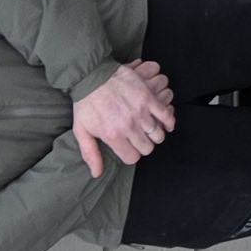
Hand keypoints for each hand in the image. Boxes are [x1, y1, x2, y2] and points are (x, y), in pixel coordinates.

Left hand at [71, 59, 177, 176]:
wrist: (93, 76)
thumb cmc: (86, 103)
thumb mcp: (82, 130)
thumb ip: (90, 154)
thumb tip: (96, 174)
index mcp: (113, 135)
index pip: (132, 158)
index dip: (132, 155)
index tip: (130, 149)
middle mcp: (128, 126)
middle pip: (147, 148)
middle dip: (144, 146)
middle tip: (140, 139)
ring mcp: (140, 111)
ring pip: (158, 135)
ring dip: (156, 135)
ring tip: (150, 131)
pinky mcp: (148, 98)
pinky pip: (166, 115)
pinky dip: (169, 121)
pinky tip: (165, 123)